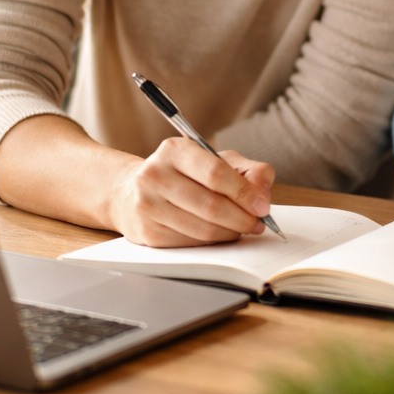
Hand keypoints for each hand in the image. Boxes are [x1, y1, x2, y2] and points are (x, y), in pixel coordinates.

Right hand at [108, 139, 274, 247]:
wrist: (131, 192)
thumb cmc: (182, 174)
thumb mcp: (215, 160)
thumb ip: (247, 170)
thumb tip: (263, 192)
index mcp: (174, 150)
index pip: (216, 173)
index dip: (244, 193)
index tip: (263, 206)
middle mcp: (155, 175)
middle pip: (211, 205)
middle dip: (242, 218)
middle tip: (257, 223)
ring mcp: (148, 205)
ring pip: (202, 228)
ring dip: (230, 233)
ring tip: (242, 228)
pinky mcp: (147, 231)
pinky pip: (190, 243)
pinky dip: (212, 241)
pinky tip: (219, 234)